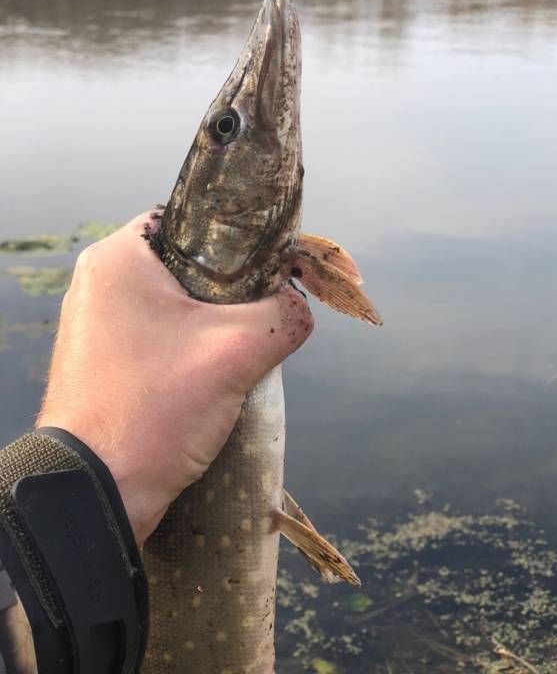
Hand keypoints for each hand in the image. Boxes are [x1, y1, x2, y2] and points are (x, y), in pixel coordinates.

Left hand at [39, 212, 312, 544]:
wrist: (96, 494)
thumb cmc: (157, 410)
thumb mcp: (236, 352)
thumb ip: (284, 314)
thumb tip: (300, 308)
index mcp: (119, 258)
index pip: (196, 221)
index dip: (244, 241)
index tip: (276, 268)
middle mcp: (100, 282)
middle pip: (190, 264)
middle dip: (235, 291)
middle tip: (265, 314)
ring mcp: (97, 323)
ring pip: (178, 304)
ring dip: (217, 325)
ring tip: (243, 350)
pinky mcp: (103, 359)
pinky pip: (161, 336)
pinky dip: (193, 348)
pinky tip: (215, 374)